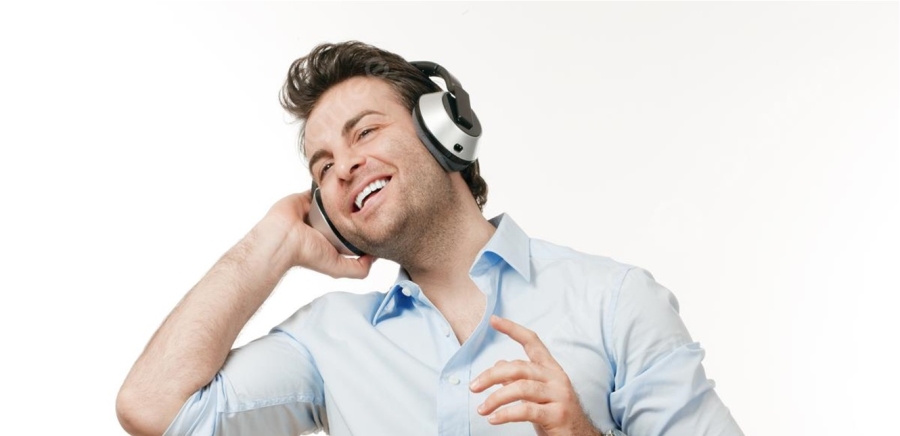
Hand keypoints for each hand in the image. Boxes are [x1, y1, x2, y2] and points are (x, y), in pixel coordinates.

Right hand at [263, 192, 375, 278]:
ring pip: (334, 199)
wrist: (283, 239)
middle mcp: (324, 226)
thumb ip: (358, 269)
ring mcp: (315, 211)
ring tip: (358, 184)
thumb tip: (375, 257)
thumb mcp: (338, 268)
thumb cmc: (307, 254)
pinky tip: (339, 179)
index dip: (363, 226)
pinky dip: (327, 183)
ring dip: (343, 193)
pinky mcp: (305, 197)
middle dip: (355, 208)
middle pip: (345, 214)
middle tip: (370, 198)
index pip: (351, 232)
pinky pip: (319, 187)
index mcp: (331, 241)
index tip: (376, 219)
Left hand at [470, 315, 600, 435]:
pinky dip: (506, 414)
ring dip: (496, 398)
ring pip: (521, 388)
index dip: (513, 329)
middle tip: (474, 387)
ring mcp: (559, 396)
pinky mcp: (558, 414)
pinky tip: (494, 419)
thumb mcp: (537, 394)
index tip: (494, 320)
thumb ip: (520, 379)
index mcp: (551, 370)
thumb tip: (499, 365)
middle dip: (492, 375)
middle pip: (519, 367)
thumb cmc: (556, 415)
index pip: (532, 342)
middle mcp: (557, 378)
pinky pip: (526, 410)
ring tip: (482, 409)